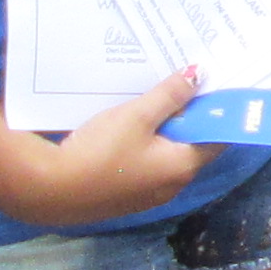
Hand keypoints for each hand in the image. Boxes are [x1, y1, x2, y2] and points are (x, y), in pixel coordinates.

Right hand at [0, 70, 214, 227]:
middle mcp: (172, 185)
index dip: (219, 111)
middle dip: (190, 116)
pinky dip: (148, 143)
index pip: (217, 137)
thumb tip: (198, 75)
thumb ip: (169, 95)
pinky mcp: (127, 194)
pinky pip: (148, 164)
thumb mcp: (137, 116)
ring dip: (166, 129)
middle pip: (192, 144)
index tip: (217, 85)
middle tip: (186, 83)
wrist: (51, 190)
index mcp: (183, 166)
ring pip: (168, 154)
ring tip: (159, 98)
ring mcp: (149, 193)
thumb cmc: (101, 151)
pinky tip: (134, 124)